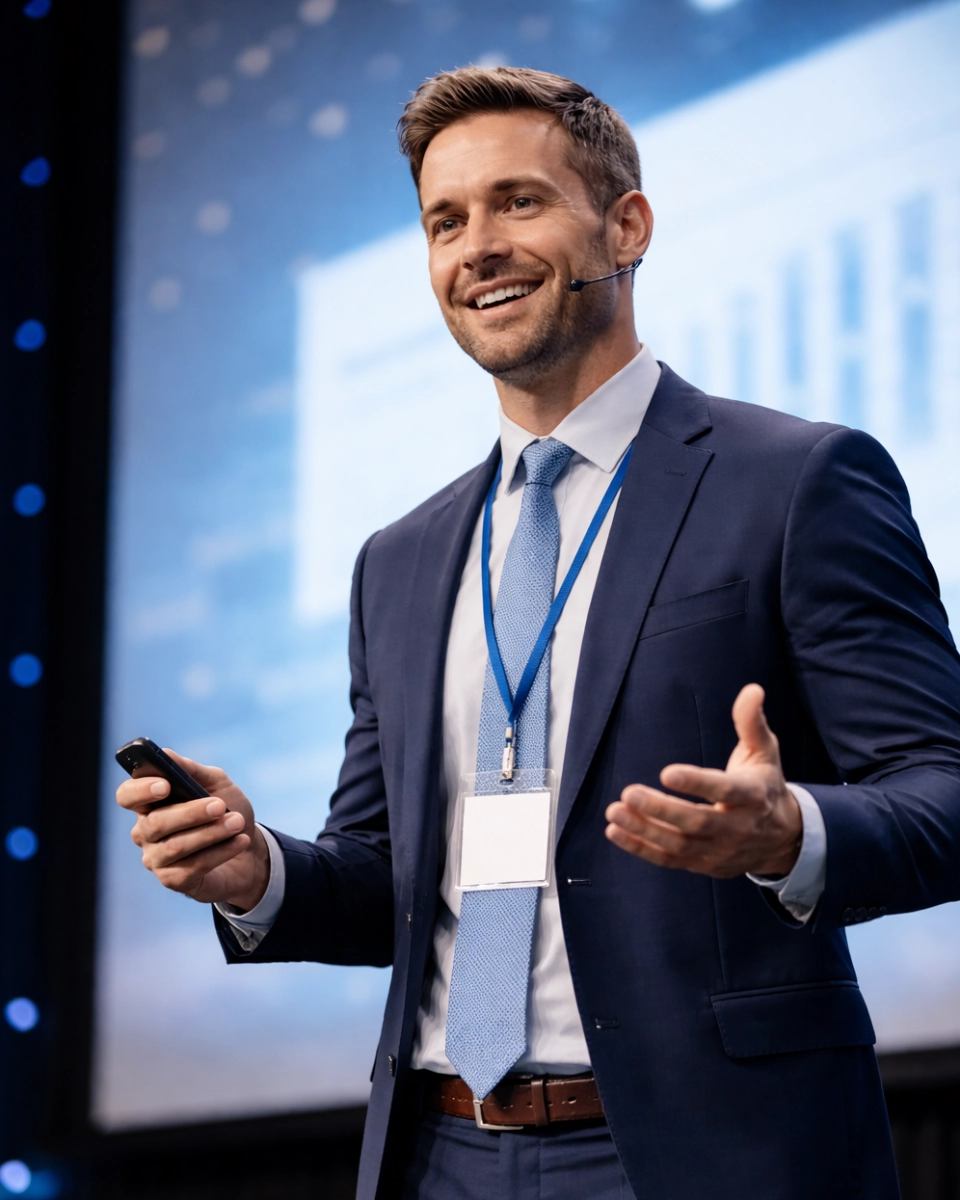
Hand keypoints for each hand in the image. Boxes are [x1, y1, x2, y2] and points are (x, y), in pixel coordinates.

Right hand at [116, 750, 269, 909]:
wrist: (250, 849)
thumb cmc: (226, 810)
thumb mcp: (215, 783)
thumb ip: (191, 770)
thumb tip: (166, 754)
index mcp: (149, 803)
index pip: (127, 796)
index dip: (141, 790)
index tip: (165, 785)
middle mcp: (145, 832)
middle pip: (155, 823)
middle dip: (190, 813)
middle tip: (220, 806)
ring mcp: (156, 859)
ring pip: (176, 846)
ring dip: (211, 832)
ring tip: (238, 822)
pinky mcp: (174, 880)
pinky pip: (194, 866)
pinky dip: (221, 851)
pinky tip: (240, 840)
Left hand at [605, 684, 801, 878]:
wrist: (782, 838)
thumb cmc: (764, 785)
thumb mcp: (765, 751)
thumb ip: (752, 722)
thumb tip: (752, 689)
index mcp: (752, 796)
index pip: (725, 790)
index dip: (697, 783)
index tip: (666, 772)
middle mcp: (738, 827)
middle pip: (697, 823)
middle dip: (661, 809)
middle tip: (628, 792)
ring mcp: (719, 851)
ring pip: (679, 845)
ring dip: (644, 830)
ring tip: (614, 811)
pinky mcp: (703, 864)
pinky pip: (669, 860)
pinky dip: (641, 848)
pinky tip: (615, 832)